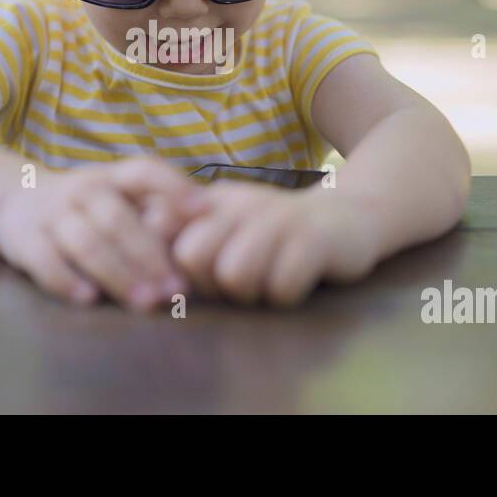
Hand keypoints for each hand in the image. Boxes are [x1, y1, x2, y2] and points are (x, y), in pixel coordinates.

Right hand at [0, 157, 207, 310]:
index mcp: (111, 176)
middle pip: (118, 219)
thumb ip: (154, 210)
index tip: (205, 211)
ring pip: (87, 243)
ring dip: (118, 274)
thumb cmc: (86, 206)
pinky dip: (66, 280)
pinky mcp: (26, 240)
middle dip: (150, 255)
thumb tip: (212, 234)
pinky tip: (89, 299)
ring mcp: (52, 214)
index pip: (144, 171)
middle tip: (178, 289)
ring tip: (145, 301)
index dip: (174, 187)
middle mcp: (83, 190)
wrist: (14, 200)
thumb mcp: (116, 196)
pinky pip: (46, 261)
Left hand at [171, 182, 378, 306]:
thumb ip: (182, 230)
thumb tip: (146, 239)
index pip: (164, 232)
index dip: (175, 268)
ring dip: (251, 293)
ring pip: (235, 274)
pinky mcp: (315, 240)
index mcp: (213, 201)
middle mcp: (241, 204)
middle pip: (193, 256)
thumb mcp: (227, 223)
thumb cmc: (277, 231)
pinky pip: (282, 286)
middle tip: (240, 285)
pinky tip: (298, 282)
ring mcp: (279, 219)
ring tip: (269, 283)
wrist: (351, 215)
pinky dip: (287, 294)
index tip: (199, 281)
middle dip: (211, 284)